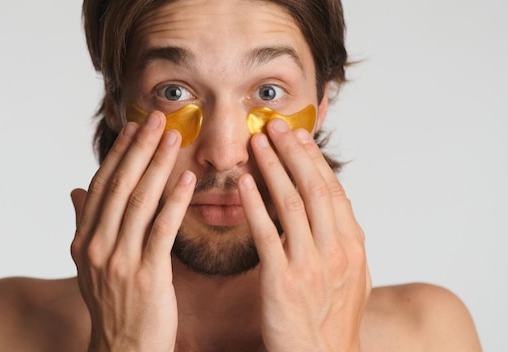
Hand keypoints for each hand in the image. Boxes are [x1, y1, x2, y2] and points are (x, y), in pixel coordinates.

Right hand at [69, 112, 195, 351]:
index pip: (102, 185)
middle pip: (120, 186)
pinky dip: (175, 201)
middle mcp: (98, 247)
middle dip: (140, 149)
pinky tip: (188, 179)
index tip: (134, 127)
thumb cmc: (113, 304)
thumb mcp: (90, 265)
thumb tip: (76, 191)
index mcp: (84, 240)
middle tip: (158, 120)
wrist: (124, 349)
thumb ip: (84, 225)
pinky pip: (163, 229)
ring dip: (159, 165)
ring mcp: (121, 261)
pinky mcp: (148, 276)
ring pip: (141, 201)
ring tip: (174, 138)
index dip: (119, 154)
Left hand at [238, 119, 371, 351]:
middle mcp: (336, 249)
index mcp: (352, 246)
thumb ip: (344, 242)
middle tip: (274, 126)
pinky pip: (266, 234)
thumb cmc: (334, 321)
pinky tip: (243, 183)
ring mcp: (310, 264)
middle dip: (292, 152)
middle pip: (313, 188)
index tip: (298, 136)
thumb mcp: (353, 278)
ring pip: (291, 203)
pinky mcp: (283, 280)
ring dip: (272, 168)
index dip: (313, 160)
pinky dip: (254, 205)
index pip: (332, 191)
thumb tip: (338, 211)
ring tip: (256, 143)